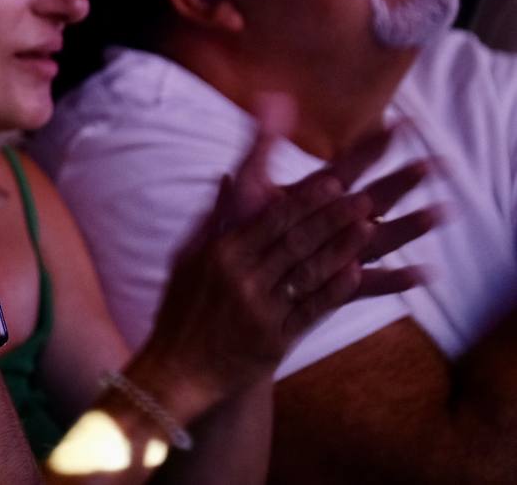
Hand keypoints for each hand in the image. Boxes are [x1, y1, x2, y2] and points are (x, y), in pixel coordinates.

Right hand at [132, 99, 436, 418]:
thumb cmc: (180, 310)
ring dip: (341, 249)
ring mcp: (261, 311)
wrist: (177, 369)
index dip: (305, 201)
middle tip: (363, 198)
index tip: (333, 182)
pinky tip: (358, 273)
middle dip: (332, 218)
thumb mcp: (186, 258)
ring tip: (369, 227)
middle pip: (296, 242)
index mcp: (222, 255)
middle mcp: (243, 279)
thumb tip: (227, 177)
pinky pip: (310, 311)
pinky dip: (334, 291)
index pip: (271, 221)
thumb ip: (213, 218)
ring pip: (308, 274)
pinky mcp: (275, 340)